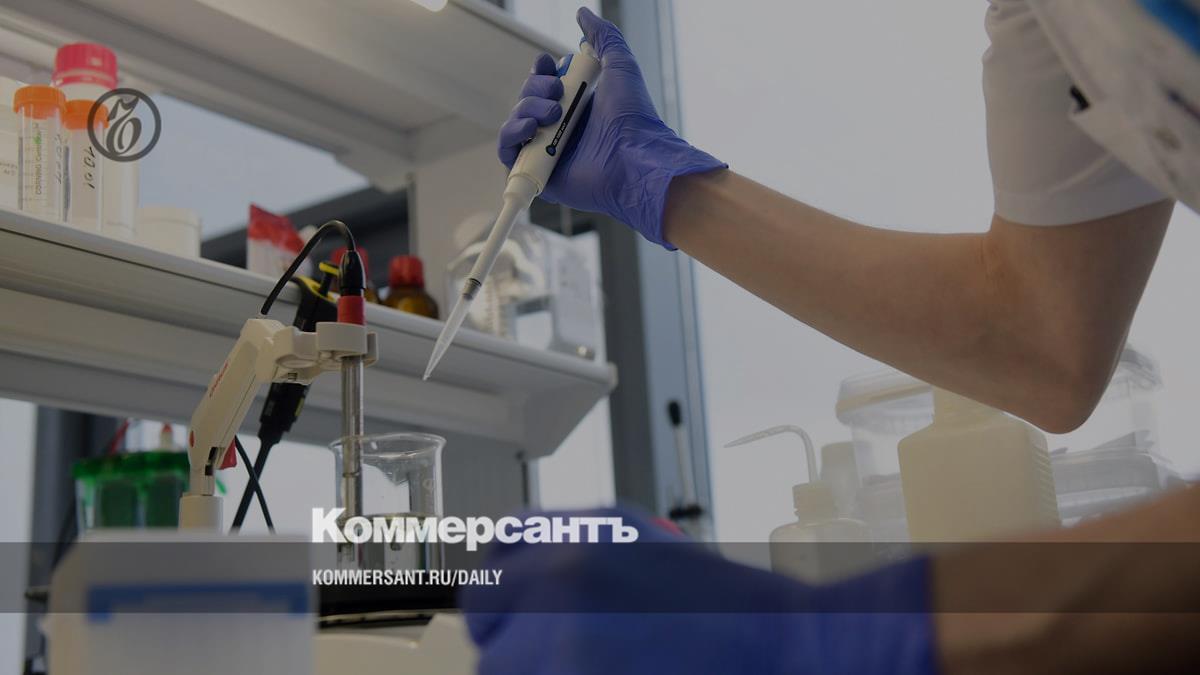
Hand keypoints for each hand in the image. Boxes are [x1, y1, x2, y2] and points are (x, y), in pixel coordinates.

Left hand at [460, 508, 936, 674]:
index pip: (491, 562)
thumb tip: (514, 567)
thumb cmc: (729, 610)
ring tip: (602, 668)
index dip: (501, 593)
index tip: (507, 612)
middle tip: (556, 656)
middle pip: (488, 621)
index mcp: (580, 537)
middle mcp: (565, 579)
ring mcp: (566, 645)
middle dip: (514, 641)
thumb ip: (574, 549)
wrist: (789, 651)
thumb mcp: (644, 546)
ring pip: (503, 670)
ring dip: (537, 673)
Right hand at [498, 7, 725, 248]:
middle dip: (536, 88)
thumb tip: (582, 13)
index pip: (544, 84)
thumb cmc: (632, 115)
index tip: (550, 65)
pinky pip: (508, 153)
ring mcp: (548, 152)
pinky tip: (529, 129)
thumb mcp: (620, 64)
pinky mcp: (539, 175)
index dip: (541, 72)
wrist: (633, 156)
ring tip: (553, 114)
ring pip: (515, 122)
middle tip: (557, 92)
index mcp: (578, 106)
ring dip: (526, 109)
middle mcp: (561, 128)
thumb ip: (603, 36)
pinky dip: (511, 137)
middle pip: (527, 100)